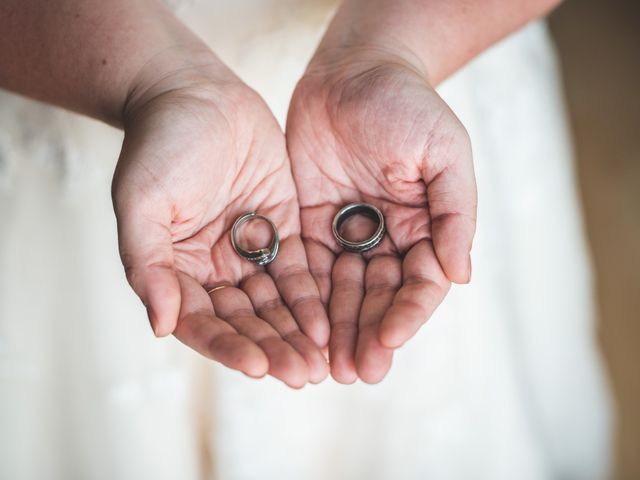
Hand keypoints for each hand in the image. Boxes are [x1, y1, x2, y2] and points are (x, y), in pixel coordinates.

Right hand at [112, 63, 328, 387]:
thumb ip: (146, 262)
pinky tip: (328, 322)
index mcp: (176, 270)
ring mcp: (248, 251)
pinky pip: (299, 270)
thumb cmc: (158, 145)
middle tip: (302, 375)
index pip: (203, 322)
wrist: (195, 94)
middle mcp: (213, 269)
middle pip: (245, 321)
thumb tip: (161, 325)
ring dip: (296, 333)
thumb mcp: (142, 201)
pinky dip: (311, 297)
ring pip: (275, 303)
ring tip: (322, 361)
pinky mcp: (281, 228)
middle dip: (272, 348)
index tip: (257, 367)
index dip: (228, 346)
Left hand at [286, 51, 476, 383]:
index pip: (420, 283)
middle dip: (367, 334)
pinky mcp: (308, 225)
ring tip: (327, 367)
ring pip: (342, 292)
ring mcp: (346, 234)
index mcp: (425, 228)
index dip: (408, 312)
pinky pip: (306, 268)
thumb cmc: (408, 106)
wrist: (355, 72)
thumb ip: (455, 213)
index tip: (389, 338)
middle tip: (357, 373)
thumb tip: (460, 276)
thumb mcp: (445, 153)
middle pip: (378, 297)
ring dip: (336, 330)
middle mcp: (387, 239)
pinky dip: (305, 301)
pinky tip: (300, 329)